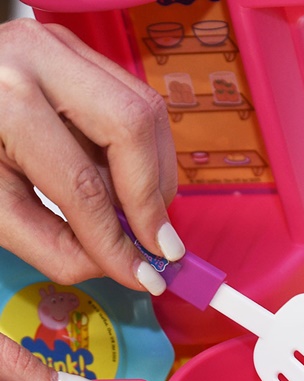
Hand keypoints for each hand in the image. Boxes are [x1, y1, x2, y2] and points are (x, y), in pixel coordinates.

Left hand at [0, 18, 184, 295]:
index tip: (144, 276)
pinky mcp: (89, 58)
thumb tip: (125, 266)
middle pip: (134, 129)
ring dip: (156, 176)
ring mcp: (70, 48)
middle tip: (157, 243)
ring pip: (149, 116)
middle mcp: (43, 56)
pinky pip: (143, 109)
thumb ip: (57, 247)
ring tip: (137, 213)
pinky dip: (146, 156)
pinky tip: (127, 182)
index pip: (82, 184)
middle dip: (152, 198)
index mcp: (6, 101)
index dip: (117, 240)